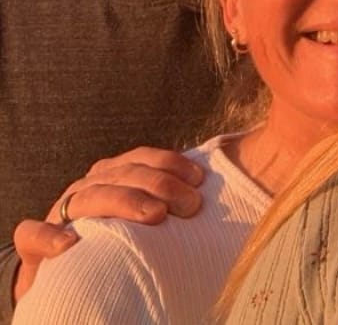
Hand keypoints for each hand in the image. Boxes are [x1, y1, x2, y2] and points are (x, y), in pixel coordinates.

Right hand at [11, 147, 203, 302]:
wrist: (72, 272)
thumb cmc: (121, 241)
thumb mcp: (147, 216)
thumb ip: (171, 201)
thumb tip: (211, 194)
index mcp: (113, 175)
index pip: (141, 158)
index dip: (170, 162)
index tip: (199, 178)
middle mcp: (88, 187)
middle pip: (123, 174)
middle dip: (160, 185)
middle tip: (190, 205)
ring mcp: (62, 212)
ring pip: (91, 196)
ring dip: (125, 202)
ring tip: (155, 215)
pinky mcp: (36, 242)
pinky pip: (33, 233)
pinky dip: (49, 237)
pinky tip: (70, 245)